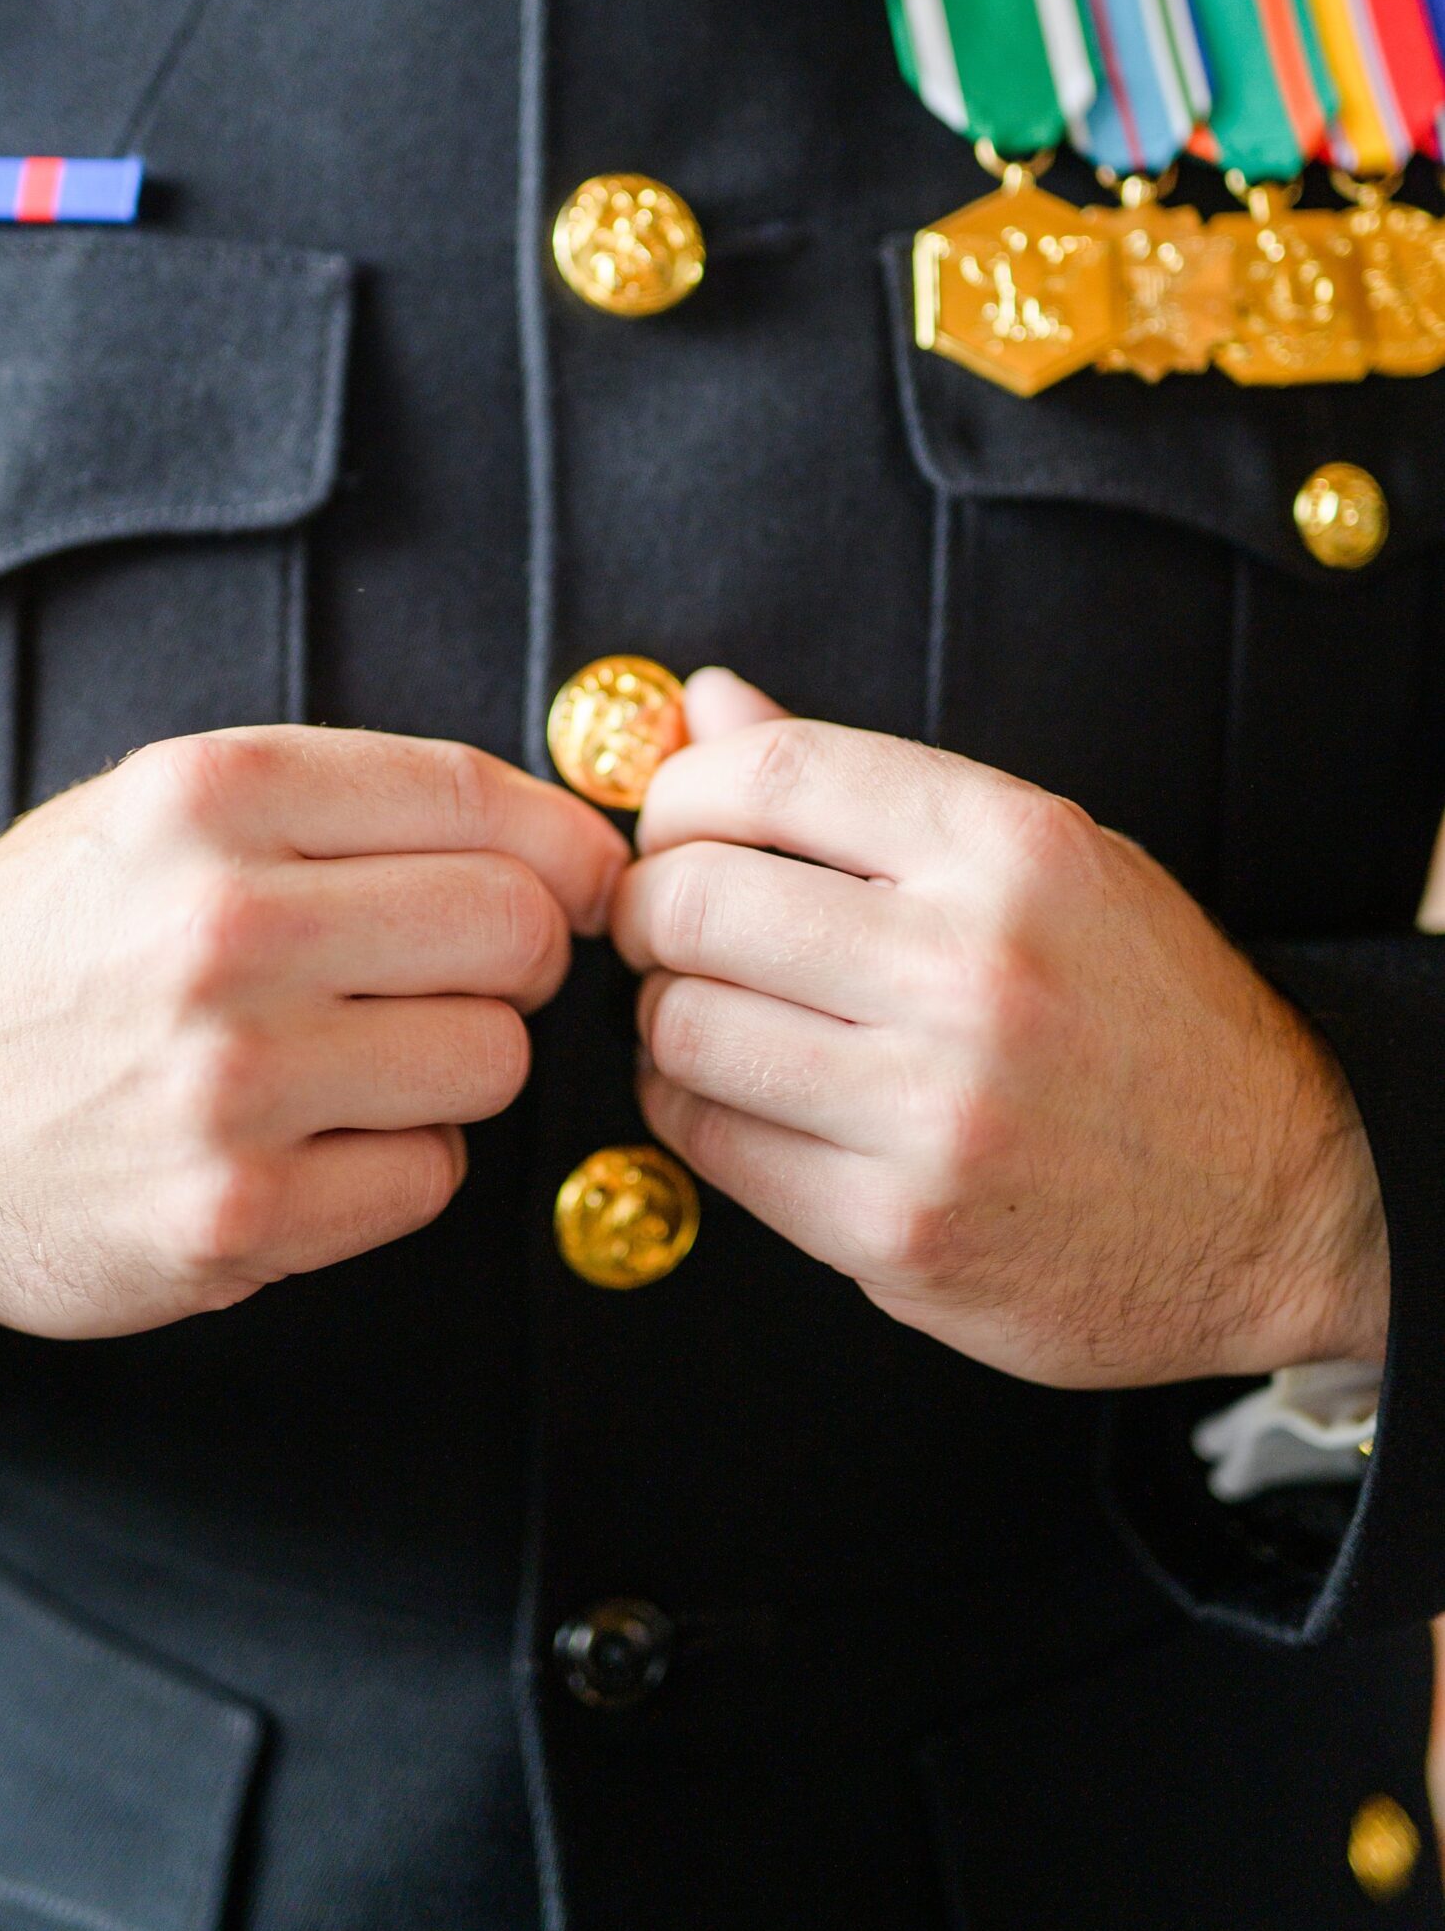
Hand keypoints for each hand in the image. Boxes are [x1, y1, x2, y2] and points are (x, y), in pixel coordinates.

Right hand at [0, 728, 626, 1337]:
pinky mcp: (233, 1220)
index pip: (479, 798)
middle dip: (522, 953)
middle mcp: (221, 928)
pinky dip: (403, 1162)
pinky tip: (321, 1138)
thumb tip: (563, 836)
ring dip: (461, 1062)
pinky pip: (432, 1179)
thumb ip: (346, 803)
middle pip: (515, 928)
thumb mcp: (160, 809)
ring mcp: (227, 1084)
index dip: (563, 844)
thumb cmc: (56, 946)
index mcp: (209, 799)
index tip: (576, 878)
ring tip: (368, 1056)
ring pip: (495, 1059)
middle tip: (470, 972)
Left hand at [612, 673, 1388, 1387]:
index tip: (677, 825)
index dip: (681, 793)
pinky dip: (689, 1108)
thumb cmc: (1146, 1017)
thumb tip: (704, 702)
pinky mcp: (895, 1227)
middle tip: (665, 927)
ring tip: (707, 1013)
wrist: (1282, 1207)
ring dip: (662, 1016)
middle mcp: (973, 969)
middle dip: (648, 908)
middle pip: (697, 900)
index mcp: (1012, 849)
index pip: (772, 772)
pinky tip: (735, 1095)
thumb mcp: (1049, 862)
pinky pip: (709, 1141)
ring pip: (681, 1027)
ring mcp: (933, 1108)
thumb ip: (867, 785)